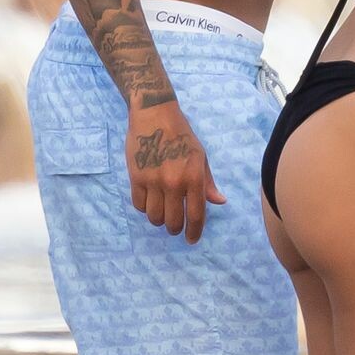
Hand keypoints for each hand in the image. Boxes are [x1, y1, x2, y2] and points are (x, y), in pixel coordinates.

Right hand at [125, 101, 224, 242]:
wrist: (154, 115)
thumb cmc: (182, 135)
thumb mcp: (200, 156)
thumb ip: (207, 182)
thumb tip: (219, 202)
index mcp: (193, 177)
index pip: (196, 215)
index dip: (194, 232)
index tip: (192, 240)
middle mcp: (174, 182)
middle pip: (172, 222)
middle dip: (175, 229)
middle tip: (175, 226)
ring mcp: (153, 181)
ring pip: (154, 217)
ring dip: (159, 219)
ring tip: (163, 212)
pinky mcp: (135, 177)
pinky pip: (139, 205)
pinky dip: (145, 208)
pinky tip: (150, 201)